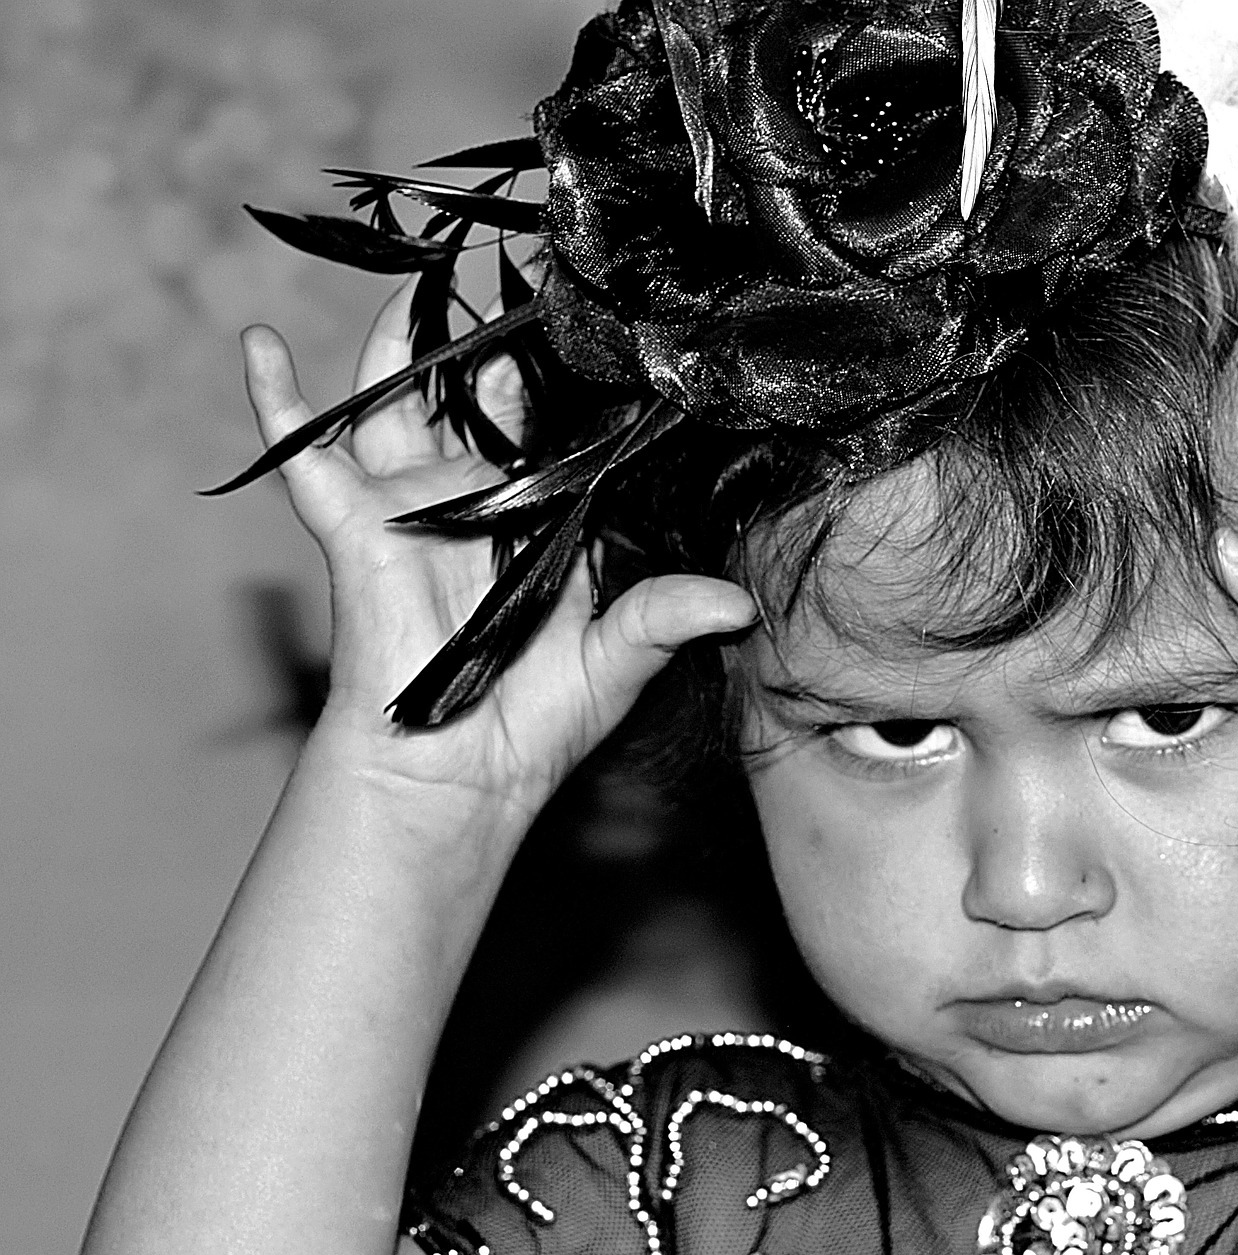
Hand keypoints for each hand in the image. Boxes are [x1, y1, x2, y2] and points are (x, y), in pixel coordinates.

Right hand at [243, 283, 755, 821]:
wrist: (458, 772)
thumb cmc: (539, 721)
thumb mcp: (618, 661)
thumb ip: (667, 619)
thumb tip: (739, 607)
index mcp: (538, 517)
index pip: (555, 424)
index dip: (567, 370)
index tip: (592, 306)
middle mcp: (474, 498)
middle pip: (475, 393)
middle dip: (489, 329)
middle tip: (514, 257)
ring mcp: (410, 506)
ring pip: (398, 400)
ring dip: (403, 336)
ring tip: (421, 263)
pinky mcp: (353, 524)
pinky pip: (302, 452)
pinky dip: (274, 398)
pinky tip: (257, 342)